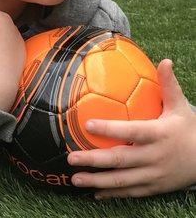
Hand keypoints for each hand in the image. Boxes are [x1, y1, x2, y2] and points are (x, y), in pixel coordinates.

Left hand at [67, 59, 195, 198]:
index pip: (131, 131)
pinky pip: (130, 192)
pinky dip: (111, 193)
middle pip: (120, 159)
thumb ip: (168, 86)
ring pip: (122, 180)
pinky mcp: (153, 188)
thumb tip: (164, 61)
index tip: (87, 124)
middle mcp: (154, 156)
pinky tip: (93, 192)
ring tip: (75, 179)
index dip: (109, 129)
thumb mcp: (180, 107)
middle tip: (71, 157)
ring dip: (97, 181)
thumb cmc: (188, 130)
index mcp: (158, 134)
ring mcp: (153, 175)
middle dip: (94, 160)